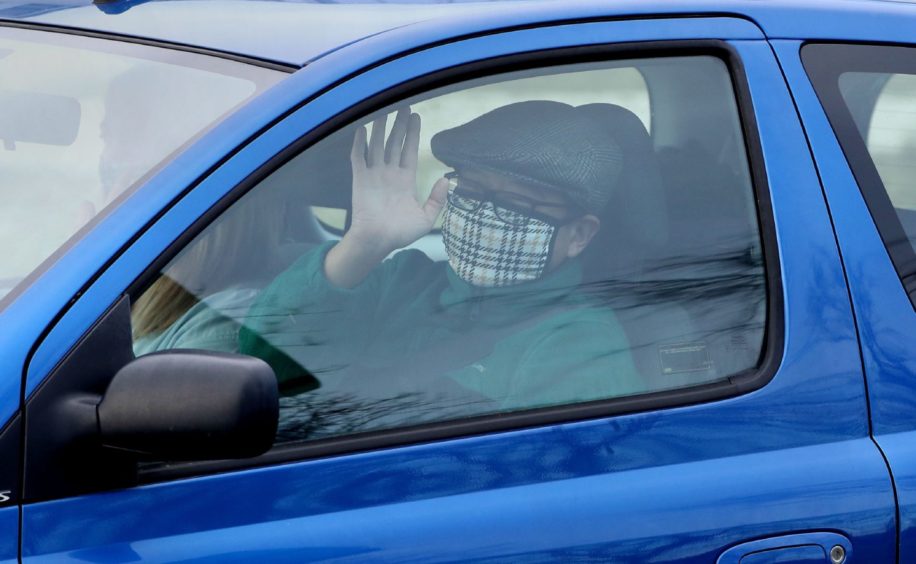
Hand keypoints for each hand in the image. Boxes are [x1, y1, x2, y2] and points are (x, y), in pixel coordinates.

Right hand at [348, 108, 447, 252]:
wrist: (377, 242)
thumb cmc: (400, 234)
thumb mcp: (425, 218)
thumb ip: (437, 199)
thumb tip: (446, 179)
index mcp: (405, 181)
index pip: (409, 151)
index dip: (412, 134)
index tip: (416, 116)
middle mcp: (389, 174)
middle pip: (394, 143)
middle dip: (399, 124)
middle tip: (404, 104)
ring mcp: (374, 175)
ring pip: (378, 144)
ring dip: (381, 127)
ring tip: (385, 107)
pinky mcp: (360, 179)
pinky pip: (359, 156)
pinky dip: (360, 142)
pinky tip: (362, 127)